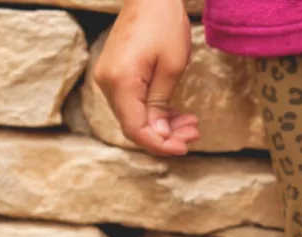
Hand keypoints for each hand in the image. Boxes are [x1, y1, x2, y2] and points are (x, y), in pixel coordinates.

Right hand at [92, 0, 200, 155]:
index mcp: (119, 81)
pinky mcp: (116, 75)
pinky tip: (178, 115)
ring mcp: (109, 78)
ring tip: (192, 124)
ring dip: (164, 125)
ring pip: (136, 117)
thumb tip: (159, 135)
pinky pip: (134, 104)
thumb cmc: (164, 23)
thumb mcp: (171, 67)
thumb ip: (161, 104)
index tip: (183, 147)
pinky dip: (156, 113)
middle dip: (166, 136)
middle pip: (135, 125)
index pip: (135, 129)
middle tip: (194, 133)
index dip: (160, 144)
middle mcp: (107, 82)